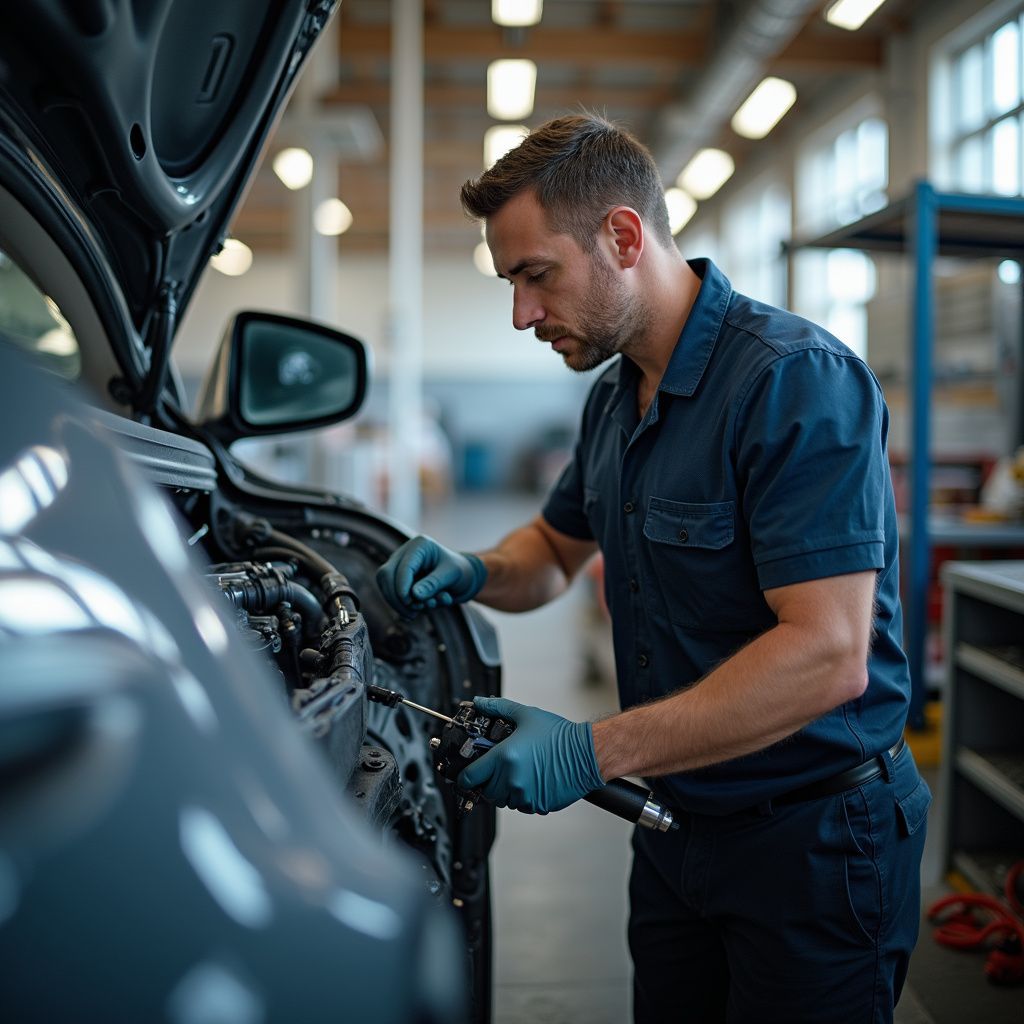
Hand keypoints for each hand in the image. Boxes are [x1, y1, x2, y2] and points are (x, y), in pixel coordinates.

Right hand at [375, 535, 486, 615]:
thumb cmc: (460, 571)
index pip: (402, 567)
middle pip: (386, 575)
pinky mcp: (398, 579)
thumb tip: (414, 595)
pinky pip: (391, 594)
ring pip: (385, 586)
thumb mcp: (452, 575)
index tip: (411, 603)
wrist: (463, 577)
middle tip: (414, 613)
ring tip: (421, 610)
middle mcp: (405, 552)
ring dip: (400, 604)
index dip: (402, 587)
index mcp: (419, 545)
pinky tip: (417, 612)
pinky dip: (402, 606)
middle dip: (397, 598)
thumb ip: (434, 583)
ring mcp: (399, 565)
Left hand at [458, 696, 603, 813]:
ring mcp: (525, 796)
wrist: (587, 754)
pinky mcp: (538, 805)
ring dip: (505, 790)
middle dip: (489, 780)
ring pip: (503, 800)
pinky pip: (522, 805)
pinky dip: (523, 797)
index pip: (469, 777)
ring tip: (520, 772)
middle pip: (486, 790)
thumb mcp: (526, 715)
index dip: (465, 776)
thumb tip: (481, 702)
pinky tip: (533, 780)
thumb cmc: (559, 736)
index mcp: (504, 758)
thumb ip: (498, 708)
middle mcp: (511, 780)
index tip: (467, 773)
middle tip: (500, 767)